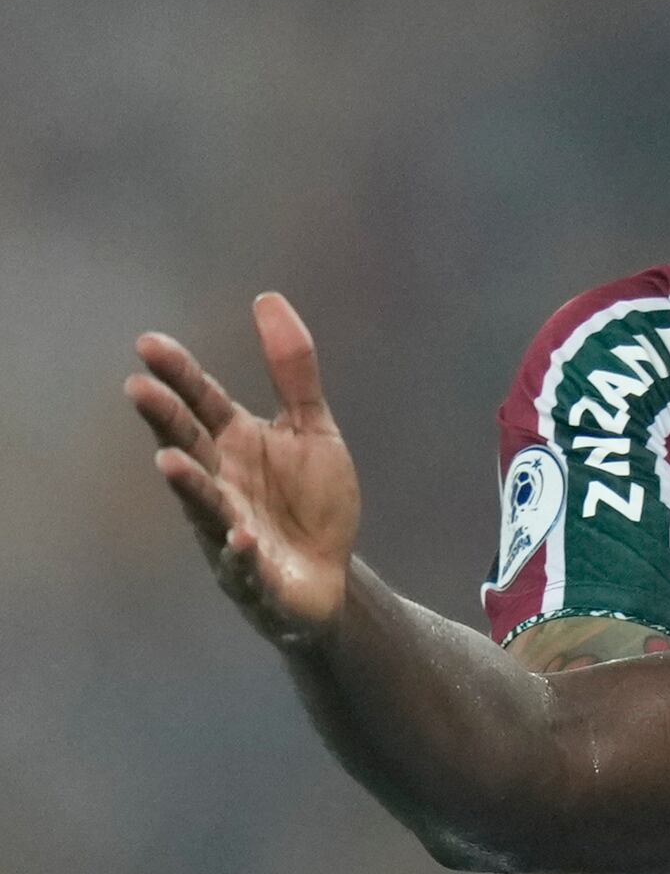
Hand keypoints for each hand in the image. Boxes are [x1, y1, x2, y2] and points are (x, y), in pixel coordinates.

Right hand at [124, 293, 359, 644]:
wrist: (328, 576)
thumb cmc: (309, 500)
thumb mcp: (311, 427)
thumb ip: (293, 370)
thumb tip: (267, 298)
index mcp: (235, 444)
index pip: (201, 402)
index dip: (178, 374)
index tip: (148, 342)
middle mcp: (223, 483)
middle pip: (190, 446)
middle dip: (165, 421)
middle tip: (137, 388)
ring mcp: (231, 529)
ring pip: (205, 506)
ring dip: (188, 486)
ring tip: (170, 462)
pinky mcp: (256, 574)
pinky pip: (243, 564)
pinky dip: (240, 553)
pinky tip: (242, 538)